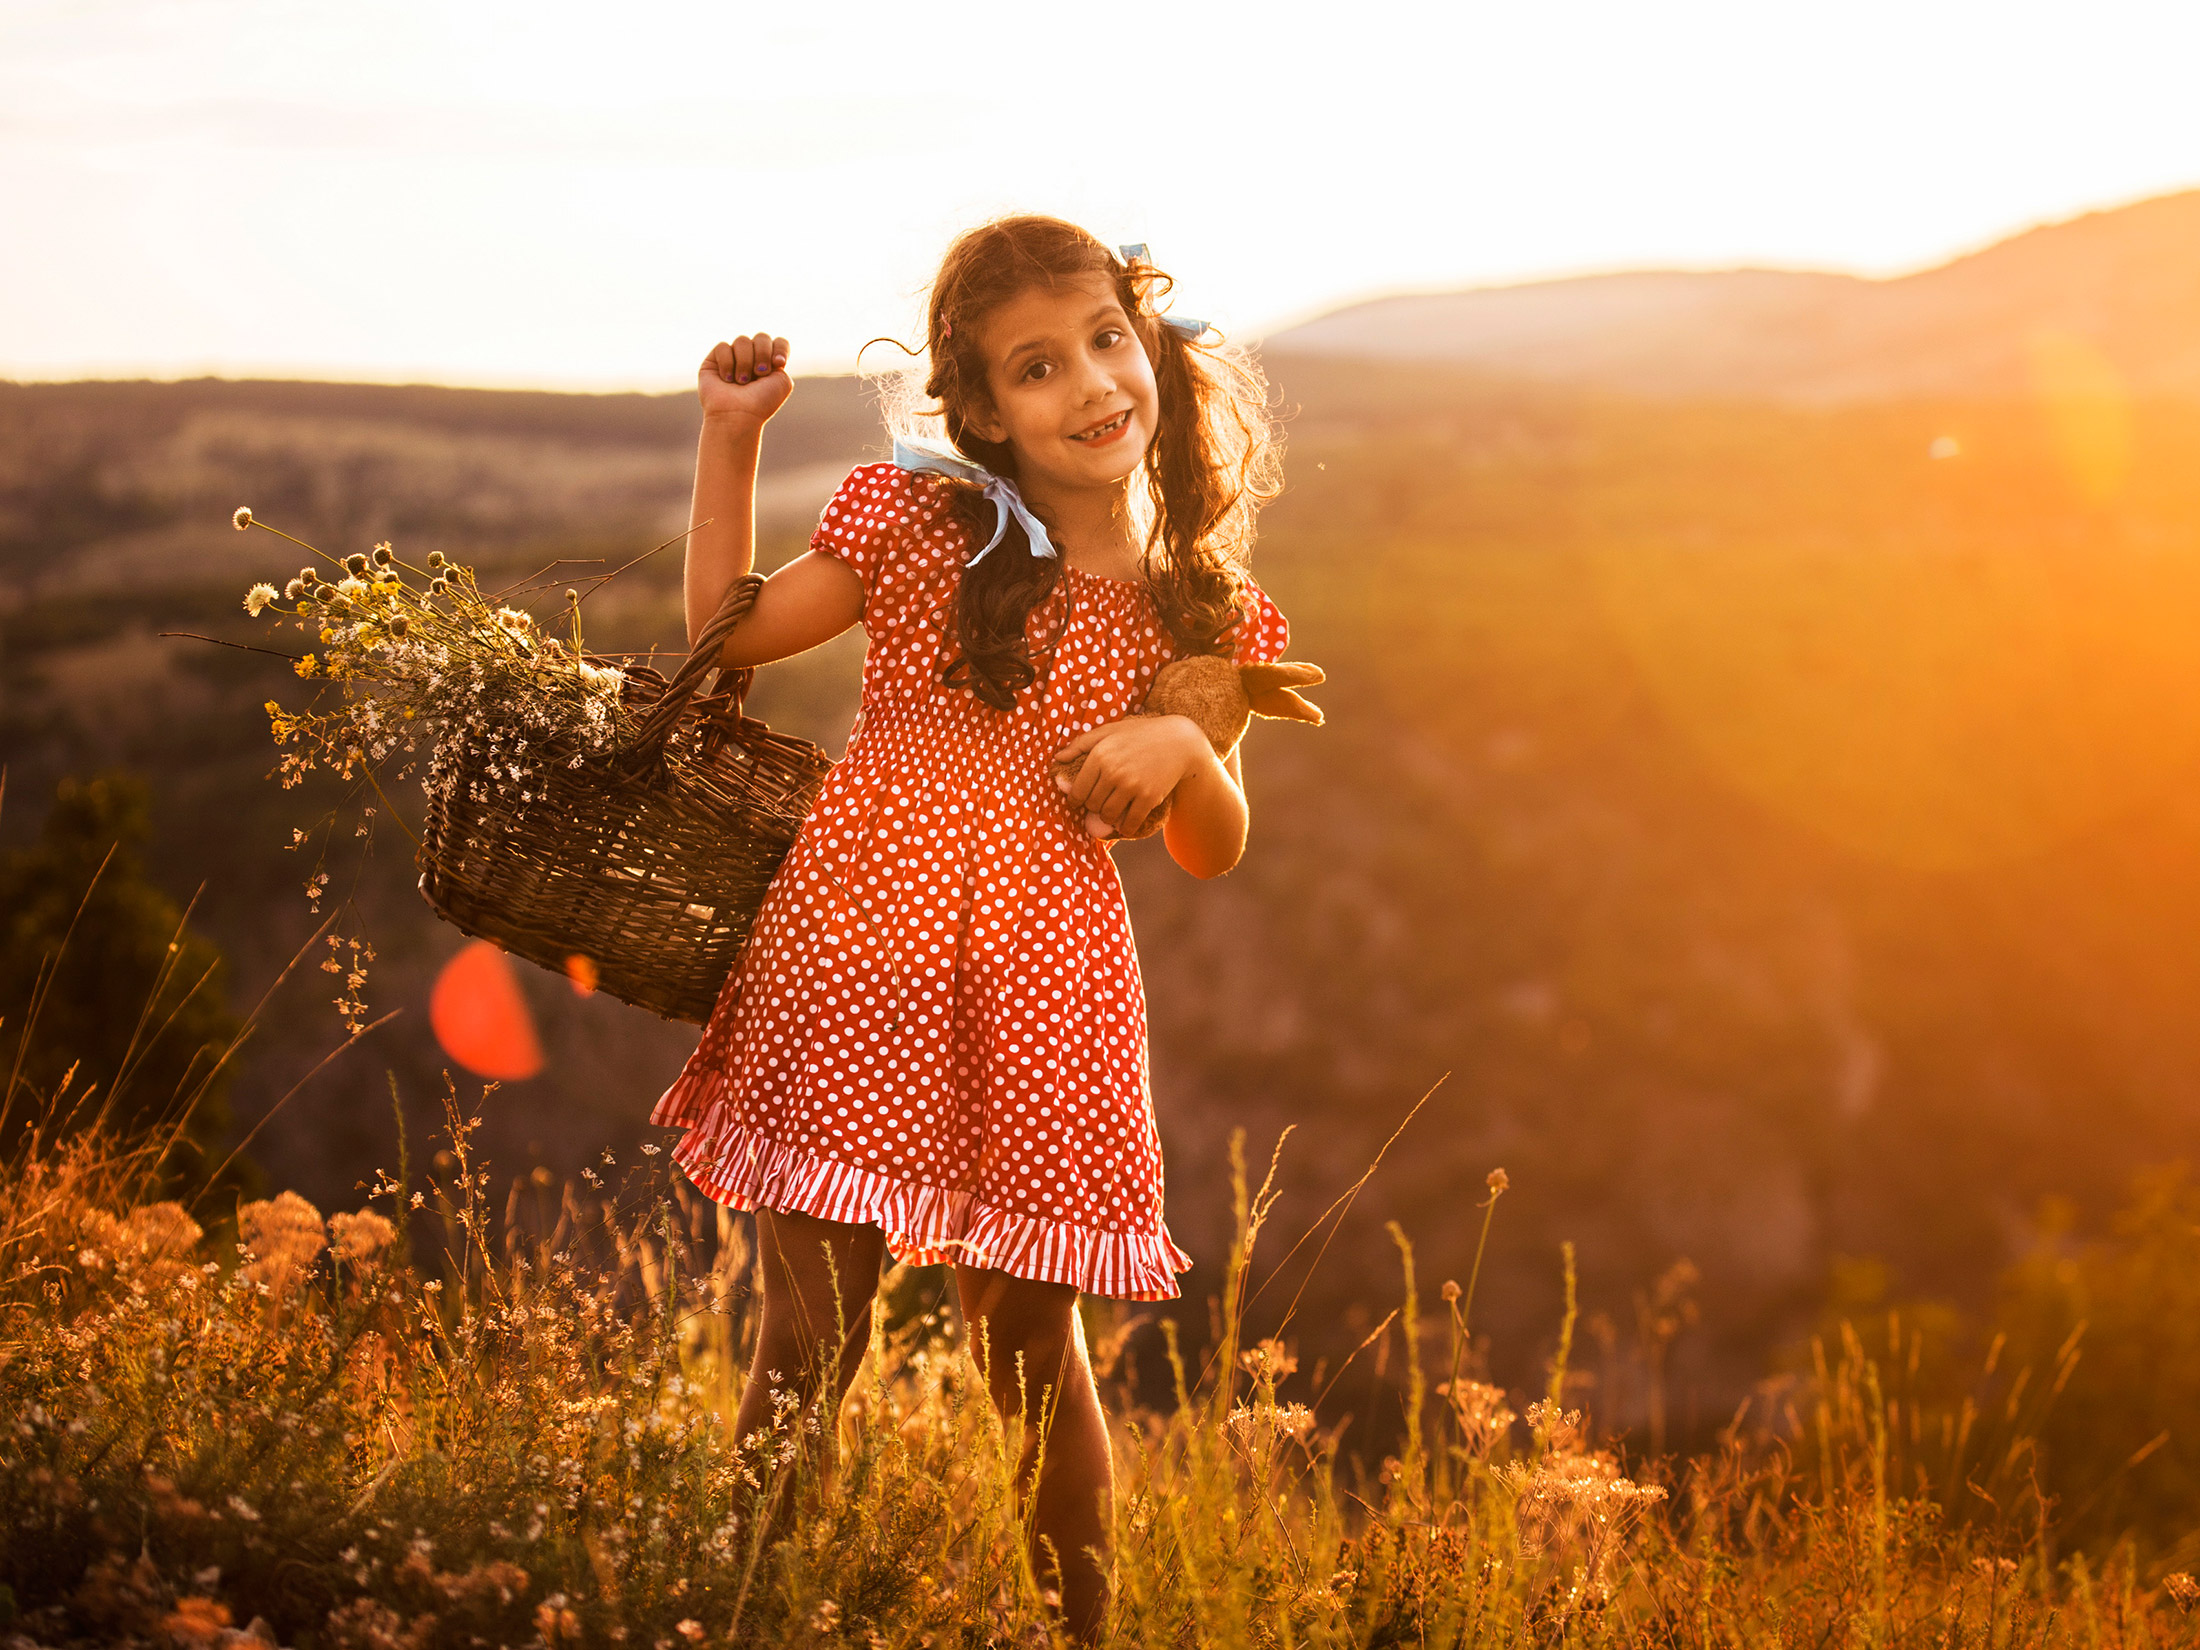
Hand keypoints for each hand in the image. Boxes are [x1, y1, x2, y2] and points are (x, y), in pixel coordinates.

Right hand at [698, 333, 792, 427]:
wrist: (738, 415)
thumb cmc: (761, 402)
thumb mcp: (782, 381)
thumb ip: (780, 358)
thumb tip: (763, 349)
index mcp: (770, 365)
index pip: (779, 342)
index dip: (780, 348)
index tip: (778, 364)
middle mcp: (752, 360)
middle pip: (762, 337)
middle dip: (763, 353)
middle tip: (760, 373)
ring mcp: (733, 359)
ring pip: (742, 341)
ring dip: (745, 362)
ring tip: (742, 381)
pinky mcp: (713, 361)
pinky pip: (723, 347)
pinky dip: (728, 363)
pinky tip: (727, 380)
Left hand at [1050, 715, 1209, 838]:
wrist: (1178, 741)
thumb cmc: (1140, 734)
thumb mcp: (1109, 731)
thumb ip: (1081, 744)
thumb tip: (1057, 758)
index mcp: (1100, 755)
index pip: (1078, 791)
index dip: (1076, 800)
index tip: (1080, 802)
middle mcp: (1113, 771)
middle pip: (1092, 805)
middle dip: (1094, 807)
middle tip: (1101, 803)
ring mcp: (1131, 785)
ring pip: (1108, 816)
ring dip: (1109, 817)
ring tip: (1113, 812)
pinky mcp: (1148, 797)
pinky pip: (1130, 823)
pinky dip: (1127, 827)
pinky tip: (1127, 825)